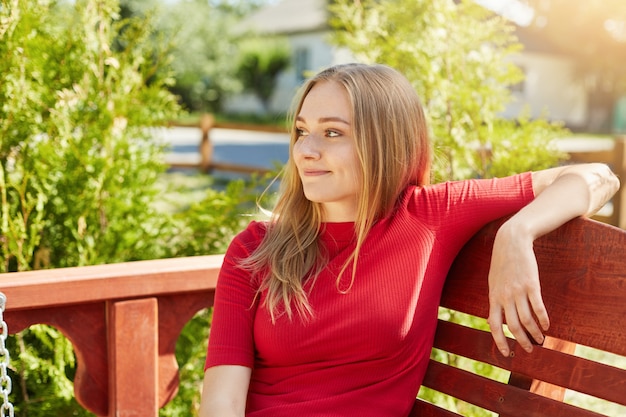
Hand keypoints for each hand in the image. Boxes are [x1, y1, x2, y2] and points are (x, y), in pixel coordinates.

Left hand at [487, 222, 549, 356]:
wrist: (511, 242)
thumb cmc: (502, 263)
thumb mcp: (493, 282)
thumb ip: (495, 300)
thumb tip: (493, 319)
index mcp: (493, 297)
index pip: (494, 325)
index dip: (499, 341)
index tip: (506, 353)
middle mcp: (504, 296)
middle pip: (513, 326)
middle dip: (522, 341)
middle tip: (530, 350)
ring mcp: (518, 291)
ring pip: (527, 319)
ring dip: (535, 333)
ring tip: (541, 339)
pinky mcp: (531, 284)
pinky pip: (538, 307)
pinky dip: (543, 319)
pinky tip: (547, 325)